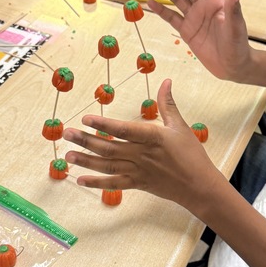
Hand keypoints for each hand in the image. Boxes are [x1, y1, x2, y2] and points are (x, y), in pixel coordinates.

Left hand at [63, 79, 223, 211]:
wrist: (199, 185)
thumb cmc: (191, 154)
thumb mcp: (180, 126)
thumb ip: (168, 104)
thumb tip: (165, 81)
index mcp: (152, 137)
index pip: (123, 129)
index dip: (103, 124)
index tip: (86, 118)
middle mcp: (141, 155)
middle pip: (109, 147)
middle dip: (86, 140)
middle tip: (67, 134)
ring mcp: (138, 171)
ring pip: (107, 165)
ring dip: (86, 160)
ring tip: (67, 155)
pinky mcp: (137, 184)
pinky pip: (114, 183)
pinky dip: (96, 183)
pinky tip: (80, 180)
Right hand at [147, 0, 252, 81]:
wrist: (232, 67)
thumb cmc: (238, 45)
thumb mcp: (235, 26)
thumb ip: (233, 8)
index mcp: (217, 1)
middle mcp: (204, 6)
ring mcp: (194, 17)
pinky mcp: (186, 31)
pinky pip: (171, 17)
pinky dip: (161, 10)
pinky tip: (150, 2)